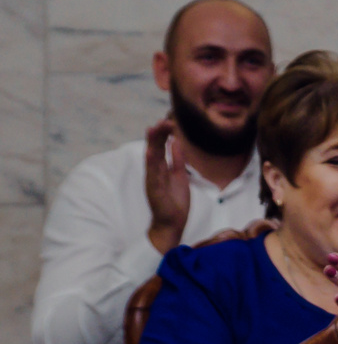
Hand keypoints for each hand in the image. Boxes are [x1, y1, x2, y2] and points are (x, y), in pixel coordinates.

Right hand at [143, 117, 191, 252]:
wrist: (172, 223)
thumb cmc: (175, 201)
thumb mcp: (180, 175)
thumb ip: (178, 159)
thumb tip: (177, 142)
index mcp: (161, 168)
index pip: (161, 147)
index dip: (164, 135)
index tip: (169, 121)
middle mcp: (154, 172)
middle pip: (155, 149)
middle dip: (158, 135)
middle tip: (162, 120)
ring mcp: (152, 180)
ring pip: (151, 159)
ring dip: (152, 144)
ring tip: (152, 129)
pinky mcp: (154, 190)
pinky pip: (152, 175)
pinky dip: (151, 163)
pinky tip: (150, 152)